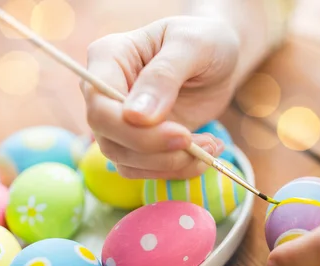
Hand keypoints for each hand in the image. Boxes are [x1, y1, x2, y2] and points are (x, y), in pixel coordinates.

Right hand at [82, 16, 239, 178]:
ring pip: (126, 162)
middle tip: (204, 145)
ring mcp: (120, 121)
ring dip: (172, 164)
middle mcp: (105, 93)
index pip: (100, 107)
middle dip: (157, 152)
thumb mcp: (192, 46)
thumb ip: (164, 76)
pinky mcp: (140, 142)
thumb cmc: (204, 41)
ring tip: (212, 147)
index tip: (182, 134)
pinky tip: (206, 153)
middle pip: (109, 139)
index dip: (133, 130)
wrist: (220, 56)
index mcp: (109, 58)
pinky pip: (146, 169)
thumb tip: (136, 117)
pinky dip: (177, 170)